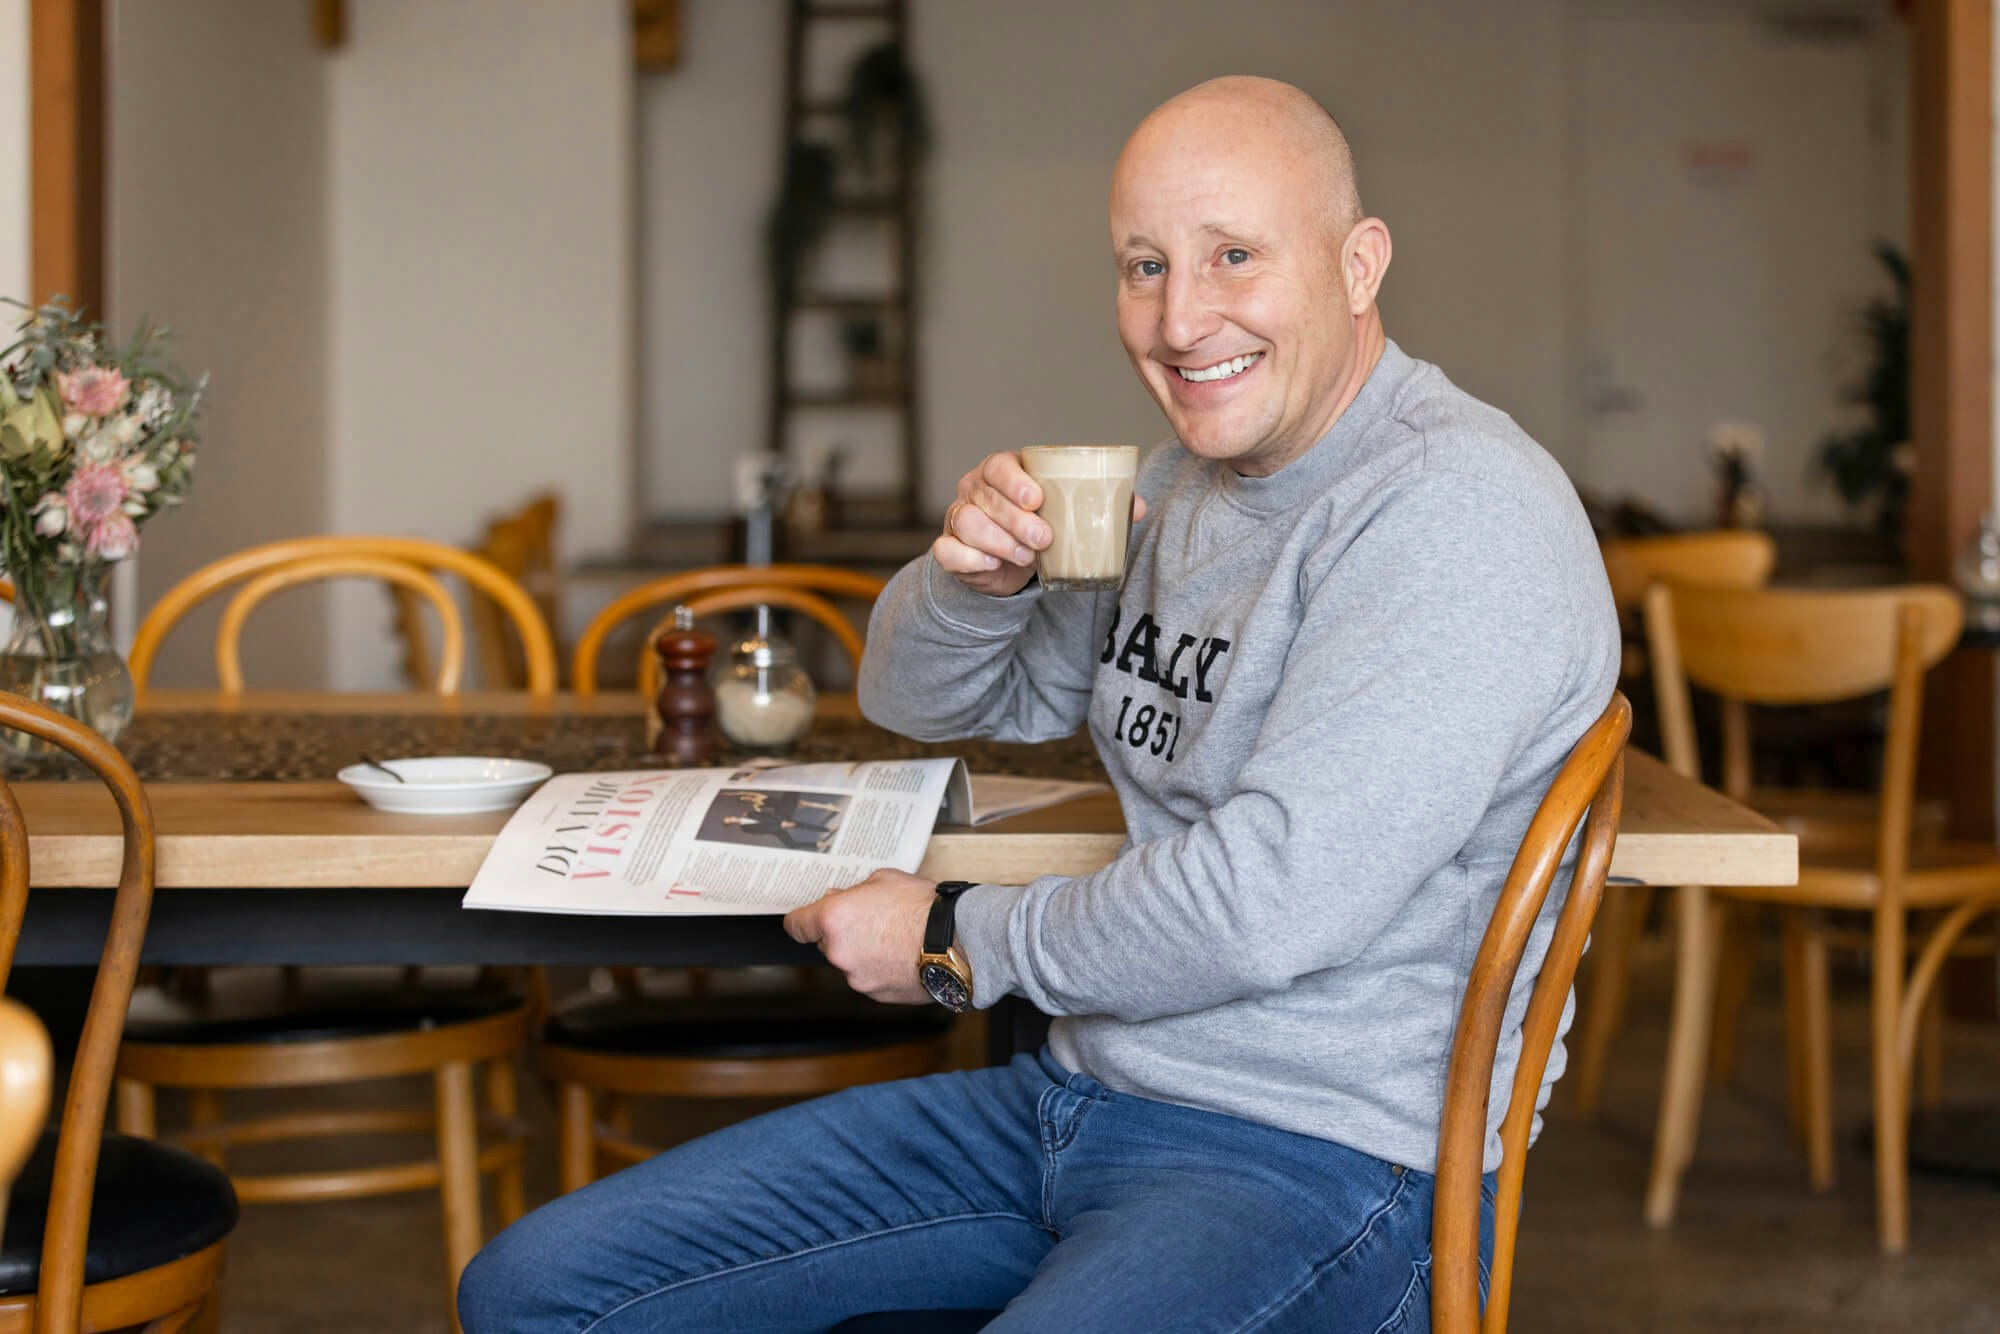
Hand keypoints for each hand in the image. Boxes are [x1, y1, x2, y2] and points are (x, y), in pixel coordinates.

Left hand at [782, 869, 937, 1003]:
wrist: (957, 940)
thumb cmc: (924, 907)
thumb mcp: (884, 879)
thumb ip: (854, 893)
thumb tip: (841, 898)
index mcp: (833, 919)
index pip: (796, 926)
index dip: (801, 921)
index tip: (806, 920)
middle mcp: (839, 952)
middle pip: (827, 944)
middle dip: (844, 934)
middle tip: (872, 920)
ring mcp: (857, 977)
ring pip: (850, 963)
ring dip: (864, 953)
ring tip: (895, 938)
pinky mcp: (876, 994)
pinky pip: (871, 979)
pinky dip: (881, 969)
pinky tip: (903, 955)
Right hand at [933, 453, 1149, 597]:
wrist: (1008, 562)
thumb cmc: (1038, 524)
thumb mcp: (1066, 511)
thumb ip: (1100, 505)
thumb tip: (1138, 506)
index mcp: (1002, 471)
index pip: (1000, 466)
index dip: (1014, 481)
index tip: (1036, 498)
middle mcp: (975, 489)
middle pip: (986, 498)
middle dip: (1016, 520)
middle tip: (1044, 539)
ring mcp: (958, 516)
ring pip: (966, 523)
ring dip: (998, 542)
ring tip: (1026, 557)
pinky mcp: (949, 547)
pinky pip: (947, 550)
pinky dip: (969, 559)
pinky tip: (991, 566)